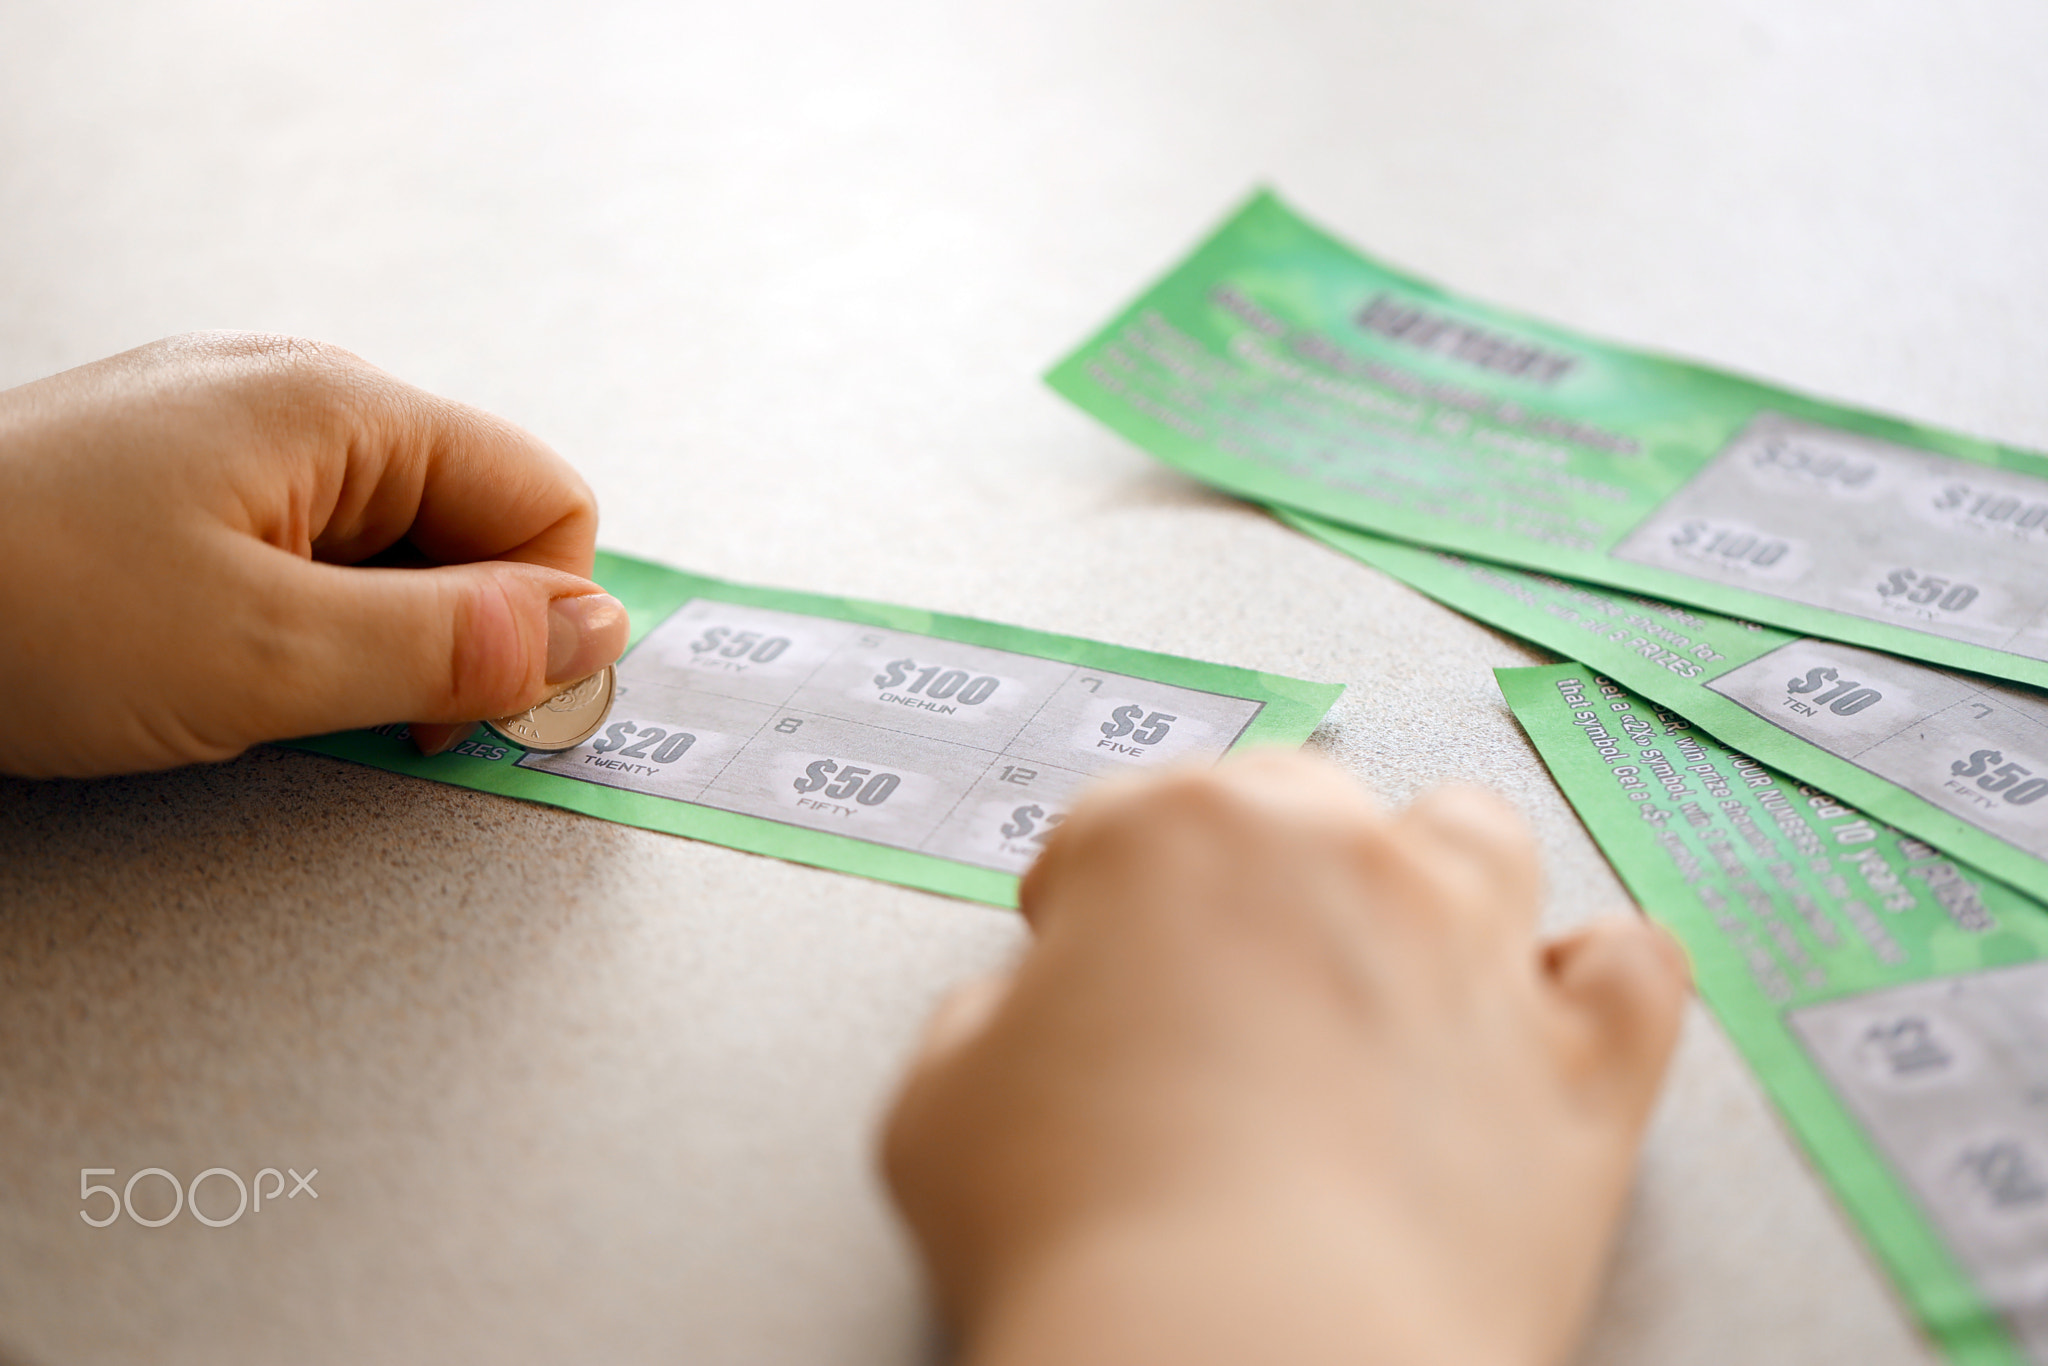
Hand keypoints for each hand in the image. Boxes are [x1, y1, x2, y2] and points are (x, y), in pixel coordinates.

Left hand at [0, 333, 627, 777]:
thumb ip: (457, 646)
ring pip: (392, 545)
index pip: (546, 500)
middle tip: (369, 715)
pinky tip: (232, 665)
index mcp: (343, 406)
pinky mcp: (180, 480)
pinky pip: (308, 550)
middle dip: (453, 633)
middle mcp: (300, 396)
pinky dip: (305, 622)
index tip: (490, 713)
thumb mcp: (270, 657)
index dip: (544, 618)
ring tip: (277, 690)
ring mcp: (234, 433)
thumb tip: (598, 634)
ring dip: (373, 636)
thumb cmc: (19, 606)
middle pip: (475, 520)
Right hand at [883, 750, 1688, 1365]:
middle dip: (1251, 868)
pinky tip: (1545, 1005)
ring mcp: (1474, 950)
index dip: (1089, 899)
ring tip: (1389, 950)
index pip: (1119, 823)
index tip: (1082, 950)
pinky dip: (1593, 977)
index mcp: (1171, 839)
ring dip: (1428, 876)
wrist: (1242, 1361)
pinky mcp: (1583, 1063)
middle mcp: (1336, 859)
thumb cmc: (1088, 1238)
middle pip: (1298, 801)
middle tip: (1216, 966)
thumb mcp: (939, 1109)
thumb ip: (980, 1029)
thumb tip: (1014, 1023)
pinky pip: (1630, 966)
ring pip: (1472, 837)